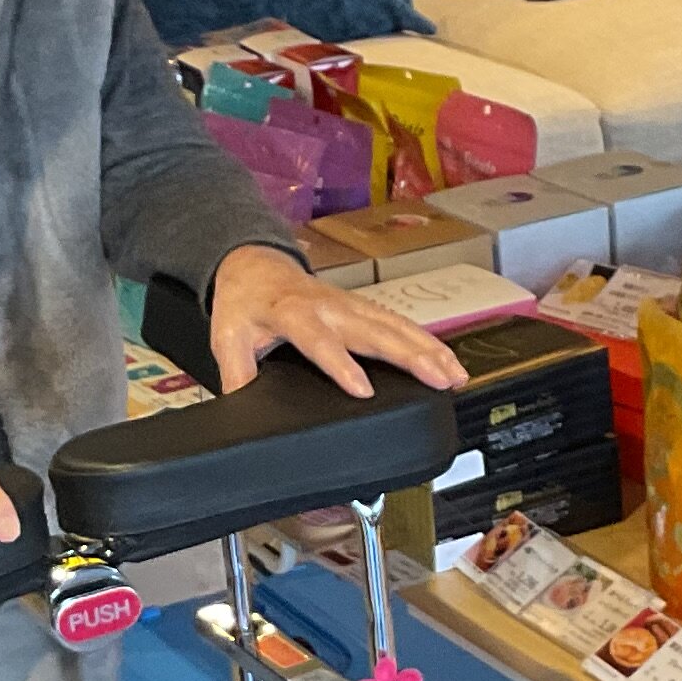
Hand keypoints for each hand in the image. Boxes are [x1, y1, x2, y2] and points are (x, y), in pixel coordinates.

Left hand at [209, 244, 469, 398]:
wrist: (254, 266)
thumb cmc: (244, 304)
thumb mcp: (227, 340)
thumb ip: (237, 377)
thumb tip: (242, 414)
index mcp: (291, 313)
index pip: (319, 340)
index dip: (341, 365)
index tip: (363, 390)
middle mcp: (328, 306)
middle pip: (374, 331)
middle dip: (410, 355)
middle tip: (438, 379)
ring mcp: (350, 305)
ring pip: (395, 325)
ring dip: (428, 349)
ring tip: (454, 376)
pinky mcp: (363, 308)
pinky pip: (399, 324)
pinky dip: (426, 342)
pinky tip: (447, 361)